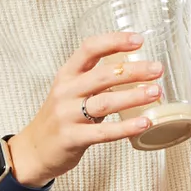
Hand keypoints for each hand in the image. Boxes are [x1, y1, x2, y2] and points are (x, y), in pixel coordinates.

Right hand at [6, 32, 164, 186]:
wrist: (33, 150)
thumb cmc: (61, 117)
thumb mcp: (71, 91)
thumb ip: (96, 81)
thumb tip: (135, 69)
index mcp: (67, 75)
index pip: (89, 49)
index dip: (114, 41)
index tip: (139, 40)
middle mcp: (66, 91)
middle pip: (103, 75)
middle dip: (133, 70)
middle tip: (157, 69)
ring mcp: (67, 115)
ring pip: (105, 102)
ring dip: (133, 96)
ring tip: (156, 92)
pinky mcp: (72, 138)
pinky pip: (103, 133)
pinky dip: (126, 127)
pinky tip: (145, 123)